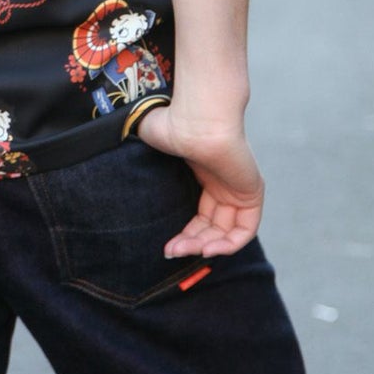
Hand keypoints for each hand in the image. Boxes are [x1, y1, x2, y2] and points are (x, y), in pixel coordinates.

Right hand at [135, 106, 263, 258]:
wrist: (192, 121)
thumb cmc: (170, 125)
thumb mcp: (153, 144)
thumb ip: (146, 161)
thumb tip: (120, 171)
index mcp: (207, 173)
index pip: (201, 215)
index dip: (185, 234)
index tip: (167, 246)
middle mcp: (224, 183)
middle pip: (212, 227)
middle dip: (191, 243)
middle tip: (171, 251)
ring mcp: (239, 187)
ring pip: (227, 232)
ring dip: (205, 247)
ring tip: (183, 250)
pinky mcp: (252, 192)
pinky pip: (245, 229)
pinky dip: (228, 244)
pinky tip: (207, 248)